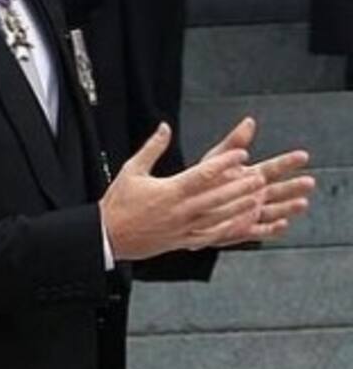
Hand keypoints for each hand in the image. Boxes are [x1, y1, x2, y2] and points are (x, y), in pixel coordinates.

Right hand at [100, 123, 265, 259]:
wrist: (108, 236)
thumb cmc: (119, 202)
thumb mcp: (132, 169)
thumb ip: (152, 148)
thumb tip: (165, 127)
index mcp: (169, 191)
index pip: (203, 174)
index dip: (225, 164)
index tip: (240, 155)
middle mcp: (180, 210)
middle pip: (217, 197)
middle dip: (240, 187)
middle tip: (260, 178)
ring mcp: (183, 228)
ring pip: (218, 217)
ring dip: (239, 208)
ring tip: (257, 199)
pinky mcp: (182, 241)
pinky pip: (210, 236)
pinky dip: (227, 230)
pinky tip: (240, 225)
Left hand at [190, 117, 313, 245]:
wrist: (187, 205)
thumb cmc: (202, 179)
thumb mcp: (218, 158)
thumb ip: (235, 142)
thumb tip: (250, 121)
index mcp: (251, 176)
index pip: (274, 168)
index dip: (288, 162)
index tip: (303, 155)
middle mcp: (255, 195)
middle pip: (279, 190)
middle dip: (294, 186)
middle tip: (310, 182)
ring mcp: (251, 213)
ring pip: (274, 210)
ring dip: (289, 207)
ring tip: (302, 203)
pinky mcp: (243, 229)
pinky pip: (260, 231)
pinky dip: (272, 229)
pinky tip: (282, 224)